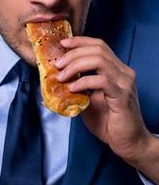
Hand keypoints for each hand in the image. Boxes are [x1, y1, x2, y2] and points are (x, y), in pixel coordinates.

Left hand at [55, 36, 150, 164]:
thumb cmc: (108, 122)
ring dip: (75, 65)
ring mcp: (124, 83)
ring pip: (99, 60)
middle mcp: (123, 72)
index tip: (62, 43)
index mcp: (116, 70)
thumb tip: (57, 77)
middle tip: (57, 64)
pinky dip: (84, 82)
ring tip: (62, 76)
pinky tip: (73, 88)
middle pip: (98, 49)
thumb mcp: (88, 100)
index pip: (99, 46)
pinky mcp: (122, 96)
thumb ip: (78, 86)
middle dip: (73, 53)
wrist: (127, 142)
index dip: (80, 41)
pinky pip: (101, 81)